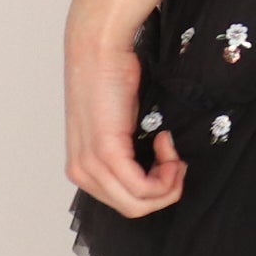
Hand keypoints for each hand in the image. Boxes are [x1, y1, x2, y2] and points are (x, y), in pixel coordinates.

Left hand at [65, 31, 184, 216]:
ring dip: (167, 181)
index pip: (123, 203)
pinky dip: (165, 171)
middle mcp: (81, 172)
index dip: (154, 187)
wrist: (99, 46)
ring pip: (139, 203)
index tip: (166, 156)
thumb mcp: (119, 125)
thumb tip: (156, 171)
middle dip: (165, 189)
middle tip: (174, 157)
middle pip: (133, 209)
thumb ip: (129, 153)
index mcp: (82, 168)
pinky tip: (165, 140)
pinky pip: (142, 188)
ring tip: (170, 147)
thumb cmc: (112, 76)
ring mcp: (91, 165)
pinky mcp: (106, 153)